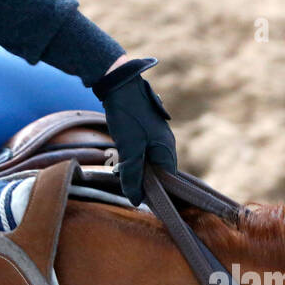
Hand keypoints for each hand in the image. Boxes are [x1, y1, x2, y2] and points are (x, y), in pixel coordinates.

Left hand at [91, 56, 177, 204]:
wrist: (119, 84)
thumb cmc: (128, 116)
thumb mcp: (129, 149)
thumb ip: (133, 175)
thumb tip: (136, 200)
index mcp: (167, 151)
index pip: (167, 181)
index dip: (155, 192)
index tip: (139, 199)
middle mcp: (165, 145)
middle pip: (157, 173)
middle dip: (141, 180)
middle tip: (124, 184)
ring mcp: (155, 138)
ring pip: (147, 163)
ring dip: (133, 170)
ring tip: (117, 170)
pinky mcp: (145, 132)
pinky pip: (141, 153)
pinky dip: (131, 159)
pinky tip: (118, 160)